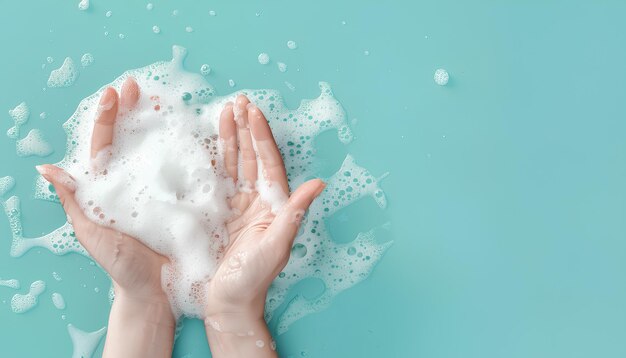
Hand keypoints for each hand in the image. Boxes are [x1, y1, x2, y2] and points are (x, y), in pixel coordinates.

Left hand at [37, 78, 174, 357]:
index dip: (108, 118)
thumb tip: (47, 169)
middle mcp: (133, 183)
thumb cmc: (120, 265)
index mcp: (108, 188)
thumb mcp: (91, 232)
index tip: (115, 93)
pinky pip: (186, 167)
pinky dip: (190, 147)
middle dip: (133, 110)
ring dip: (162, 122)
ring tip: (164, 100)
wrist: (155, 290)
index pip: (105, 145)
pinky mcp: (183, 197)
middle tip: (137, 86)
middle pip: (132, 138)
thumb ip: (74, 200)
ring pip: (159, 147)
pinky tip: (194, 131)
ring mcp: (160, 188)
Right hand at [204, 95, 324, 356]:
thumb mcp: (276, 246)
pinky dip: (216, 159)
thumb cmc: (253, 280)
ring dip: (232, 138)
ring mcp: (240, 207)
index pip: (269, 163)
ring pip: (236, 164)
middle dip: (246, 128)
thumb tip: (318, 183)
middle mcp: (259, 202)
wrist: (228, 303)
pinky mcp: (222, 214)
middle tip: (238, 101)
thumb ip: (294, 213)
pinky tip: (211, 142)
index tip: (254, 111)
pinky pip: (219, 180)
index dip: (261, 136)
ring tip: (225, 112)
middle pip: (252, 157)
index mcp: (274, 206)